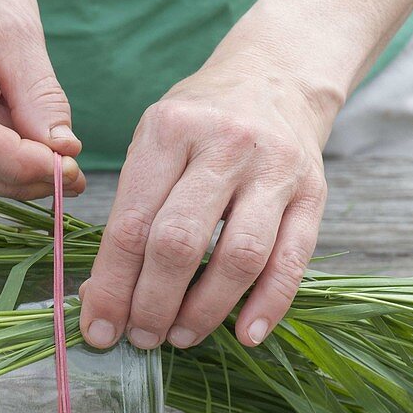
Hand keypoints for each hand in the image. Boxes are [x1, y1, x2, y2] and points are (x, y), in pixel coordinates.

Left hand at [80, 58, 336, 349]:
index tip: (98, 328)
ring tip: (180, 338)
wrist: (276, 75)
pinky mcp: (314, 192)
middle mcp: (224, 145)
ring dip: (205, 311)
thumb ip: (131, 211)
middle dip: (153, 304)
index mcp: (170, 130)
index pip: (132, 223)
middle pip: (180, 243)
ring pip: (239, 258)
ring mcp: (274, 169)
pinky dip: (268, 306)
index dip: (112, 286)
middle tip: (141, 337)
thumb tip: (102, 297)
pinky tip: (246, 335)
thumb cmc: (199, 121)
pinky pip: (292, 261)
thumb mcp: (153, 140)